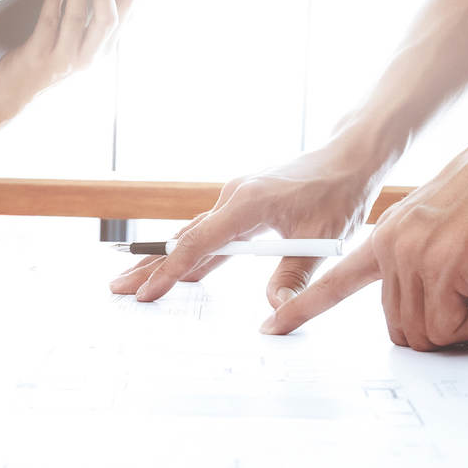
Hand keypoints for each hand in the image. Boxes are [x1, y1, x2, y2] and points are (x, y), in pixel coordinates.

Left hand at [0, 0, 153, 113]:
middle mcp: (88, 57)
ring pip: (78, 19)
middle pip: (108, 17)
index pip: (128, 11)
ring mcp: (64, 58)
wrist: (16, 92)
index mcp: (103, 49)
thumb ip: (98, 18)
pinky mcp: (39, 56)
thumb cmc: (50, 59)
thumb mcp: (81, 43)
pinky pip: (49, 22)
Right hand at [110, 142, 378, 306]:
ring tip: (134, 279)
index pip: (198, 243)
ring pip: (192, 235)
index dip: (170, 272)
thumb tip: (275, 310)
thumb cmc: (338, 192)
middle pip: (183, 239)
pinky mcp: (242, 205)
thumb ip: (293, 276)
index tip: (147, 293)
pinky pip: (209, 232)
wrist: (349, 157)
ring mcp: (235, 199)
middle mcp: (232, 197)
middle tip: (117, 288)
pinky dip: (190, 252)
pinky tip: (181, 271)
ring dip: (164, 259)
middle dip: (149, 265)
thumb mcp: (322, 239)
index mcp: (247, 203)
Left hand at [260, 114, 467, 347]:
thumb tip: (440, 318)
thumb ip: (430, 271)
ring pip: (426, 334)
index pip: (332, 281)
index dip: (302, 309)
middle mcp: (390, 246)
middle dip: (444, 332)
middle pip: (400, 328)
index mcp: (386, 237)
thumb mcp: (448, 232)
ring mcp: (412, 254)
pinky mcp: (444, 264)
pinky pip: (451, 327)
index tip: (272, 326)